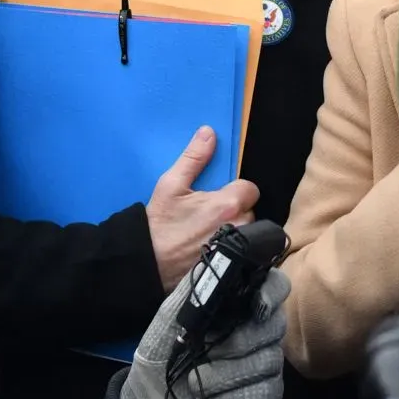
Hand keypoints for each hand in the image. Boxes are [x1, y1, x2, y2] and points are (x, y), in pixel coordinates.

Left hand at [117, 266, 289, 398]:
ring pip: (269, 361)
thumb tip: (221, 257)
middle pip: (276, 326)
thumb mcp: (171, 315)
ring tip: (196, 384)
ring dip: (226, 375)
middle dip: (239, 342)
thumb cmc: (161, 354)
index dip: (272, 292)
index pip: (275, 287)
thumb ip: (197, 286)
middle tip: (206, 351)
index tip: (257, 305)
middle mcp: (260, 333)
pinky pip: (266, 393)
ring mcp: (266, 367)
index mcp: (240, 307)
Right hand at [146, 127, 258, 289]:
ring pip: (248, 230)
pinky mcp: (235, 266)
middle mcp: (240, 225)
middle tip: (211, 214)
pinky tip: (216, 247)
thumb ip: (194, 158)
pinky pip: (244, 249)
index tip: (220, 195)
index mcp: (228, 204)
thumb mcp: (171, 185)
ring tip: (212, 231)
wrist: (148, 263)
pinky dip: (234, 247)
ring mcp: (239, 248)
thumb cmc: (159, 224)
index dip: (236, 190)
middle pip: (250, 210)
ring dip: (236, 228)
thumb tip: (209, 132)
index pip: (250, 189)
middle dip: (235, 209)